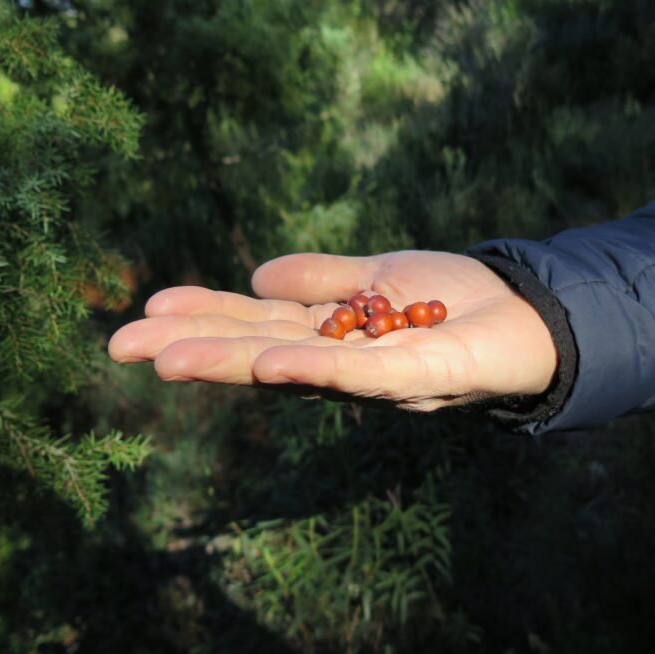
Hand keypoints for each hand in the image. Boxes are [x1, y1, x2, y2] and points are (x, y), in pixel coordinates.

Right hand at [108, 251, 557, 411]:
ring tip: (171, 359)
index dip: (207, 319)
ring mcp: (380, 375)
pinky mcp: (422, 375)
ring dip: (235, 363)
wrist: (530, 315)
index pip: (260, 326)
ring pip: (300, 370)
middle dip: (196, 350)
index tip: (148, 312)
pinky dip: (318, 369)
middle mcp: (346, 363)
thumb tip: (257, 279)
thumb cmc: (456, 299)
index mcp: (334, 336)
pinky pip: (365, 377)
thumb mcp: (380, 276)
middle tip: (124, 348)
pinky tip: (272, 362)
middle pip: (263, 353)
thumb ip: (323, 279)